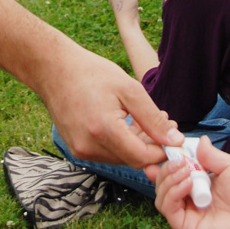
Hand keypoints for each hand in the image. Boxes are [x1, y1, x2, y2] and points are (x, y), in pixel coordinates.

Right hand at [44, 40, 182, 167]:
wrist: (54, 69)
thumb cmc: (91, 73)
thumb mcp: (128, 88)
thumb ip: (152, 118)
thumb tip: (175, 139)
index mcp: (103, 130)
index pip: (142, 158)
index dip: (161, 150)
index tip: (173, 137)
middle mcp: (89, 146)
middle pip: (131, 159)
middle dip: (150, 145)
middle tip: (163, 121)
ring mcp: (80, 150)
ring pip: (119, 157)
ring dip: (135, 143)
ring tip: (142, 119)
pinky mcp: (76, 148)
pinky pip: (105, 152)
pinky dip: (119, 142)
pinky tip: (123, 122)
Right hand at [148, 136, 229, 228]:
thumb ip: (212, 155)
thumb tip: (199, 140)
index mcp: (202, 185)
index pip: (175, 173)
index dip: (166, 162)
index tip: (163, 149)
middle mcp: (193, 200)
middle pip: (163, 184)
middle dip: (166, 168)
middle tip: (177, 160)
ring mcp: (190, 214)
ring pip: (161, 196)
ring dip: (168, 178)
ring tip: (184, 170)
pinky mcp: (189, 226)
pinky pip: (169, 209)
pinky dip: (172, 192)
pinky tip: (187, 182)